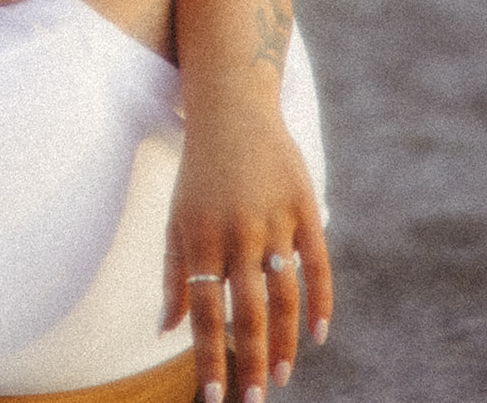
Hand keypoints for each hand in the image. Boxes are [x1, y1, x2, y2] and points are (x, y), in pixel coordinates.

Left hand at [162, 102, 332, 401]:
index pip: (204, 310)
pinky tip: (318, 335)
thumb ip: (173, 276)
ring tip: (282, 376)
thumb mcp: (176, 220)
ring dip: (284, 341)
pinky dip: (321, 302)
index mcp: (199, 236)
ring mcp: (273, 220)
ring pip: (284, 295)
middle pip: (247, 310)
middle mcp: (236, 231)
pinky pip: (317, 264)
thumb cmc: (198, 175)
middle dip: (250, 360)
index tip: (215, 397)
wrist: (231, 112)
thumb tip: (165, 331)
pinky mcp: (304, 207)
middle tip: (254, 399)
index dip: (210, 356)